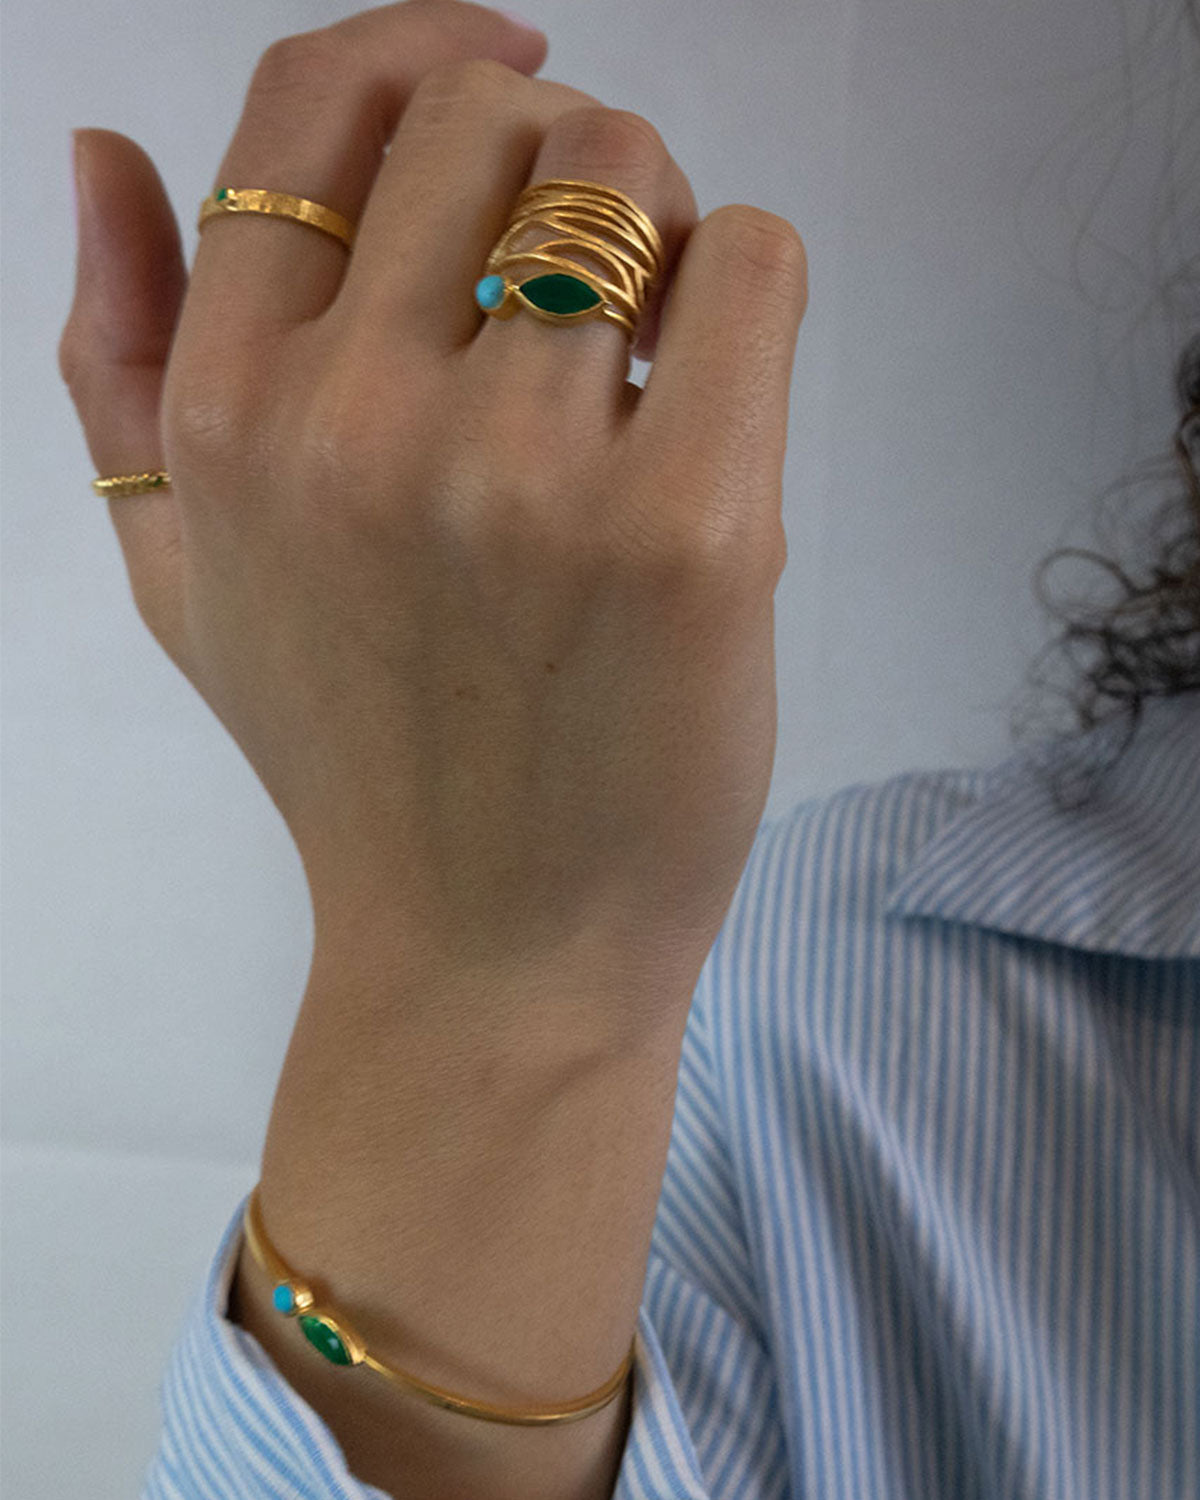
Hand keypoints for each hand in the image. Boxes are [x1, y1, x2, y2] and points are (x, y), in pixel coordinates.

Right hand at [60, 0, 807, 1034]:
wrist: (493, 951)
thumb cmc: (352, 759)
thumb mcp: (184, 572)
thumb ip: (121, 357)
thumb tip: (105, 147)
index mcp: (230, 414)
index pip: (315, 102)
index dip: (422, 43)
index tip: (509, 61)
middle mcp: (357, 424)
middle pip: (495, 113)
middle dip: (562, 166)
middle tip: (591, 289)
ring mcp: (524, 476)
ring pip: (630, 172)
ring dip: (660, 235)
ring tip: (647, 369)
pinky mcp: (688, 531)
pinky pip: (755, 268)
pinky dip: (749, 297)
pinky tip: (710, 407)